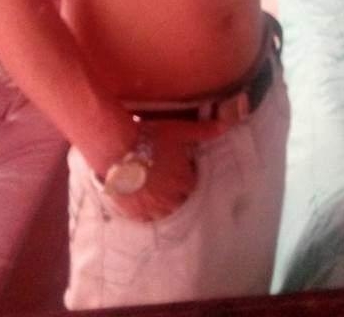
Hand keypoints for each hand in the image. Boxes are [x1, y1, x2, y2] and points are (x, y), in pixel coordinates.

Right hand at [104, 118, 223, 222]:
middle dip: (177, 194)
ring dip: (163, 205)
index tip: (182, 171)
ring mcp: (152, 207)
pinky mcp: (134, 212)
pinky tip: (143, 203)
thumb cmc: (150, 137)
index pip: (193, 186)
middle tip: (168, 182)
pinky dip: (146, 212)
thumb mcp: (179, 130)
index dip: (188, 178)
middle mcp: (171, 198)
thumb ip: (203, 131)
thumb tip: (226, 125)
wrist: (117, 148)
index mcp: (184, 180)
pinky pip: (144, 219)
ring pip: (164, 213)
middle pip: (180, 202)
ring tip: (156, 194)